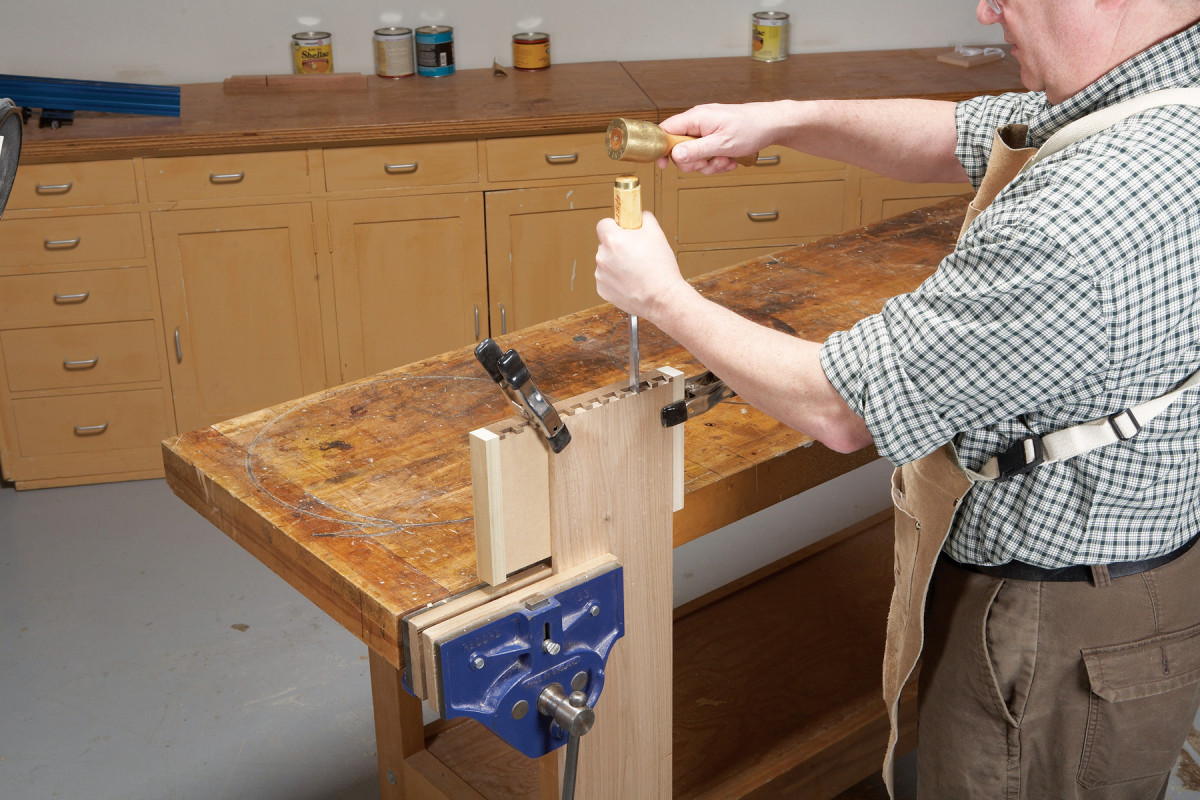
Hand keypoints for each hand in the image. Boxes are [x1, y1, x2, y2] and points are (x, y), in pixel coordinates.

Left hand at [594, 212, 693, 321]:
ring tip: (637, 271)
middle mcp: (602, 256)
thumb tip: (638, 215)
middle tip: (636, 254)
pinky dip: (617, 280)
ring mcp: (600, 275)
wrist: (662, 298)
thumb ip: (644, 218)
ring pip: (606, 263)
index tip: (623, 231)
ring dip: (617, 264)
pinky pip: (607, 279)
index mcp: (612, 239)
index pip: (603, 224)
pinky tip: (632, 282)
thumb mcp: (656, 233)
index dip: (615, 226)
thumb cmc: (660, 267)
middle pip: (606, 245)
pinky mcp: (602, 290)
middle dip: (618, 247)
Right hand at [656, 102, 779, 174]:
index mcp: (696, 118)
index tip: (664, 165)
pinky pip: (707, 155)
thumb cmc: (751, 128)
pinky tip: (729, 160)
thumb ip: (696, 150)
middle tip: (709, 163)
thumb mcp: (722, 144)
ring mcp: (706, 130)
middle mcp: (698, 122)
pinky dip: (717, 161)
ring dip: (709, 164)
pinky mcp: (714, 137)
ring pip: (694, 155)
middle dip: (694, 162)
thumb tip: (674, 155)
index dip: (662, 149)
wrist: (771, 124)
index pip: (666, 131)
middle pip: (679, 149)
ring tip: (725, 160)